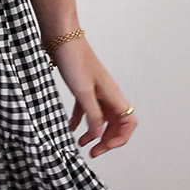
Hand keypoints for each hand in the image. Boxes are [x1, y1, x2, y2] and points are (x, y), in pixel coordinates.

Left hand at [54, 39, 136, 156]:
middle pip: (116, 123)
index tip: (104, 146)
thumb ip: (92, 115)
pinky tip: (70, 129)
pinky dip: (80, 122)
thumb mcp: (82, 92)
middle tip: (93, 152)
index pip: (129, 122)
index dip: (120, 138)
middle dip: (107, 140)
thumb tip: (99, 136)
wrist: (61, 36)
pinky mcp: (82, 87)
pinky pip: (86, 110)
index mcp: (113, 94)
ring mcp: (95, 91)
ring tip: (81, 145)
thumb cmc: (74, 60)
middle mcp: (108, 94)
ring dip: (94, 133)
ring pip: (100, 118)